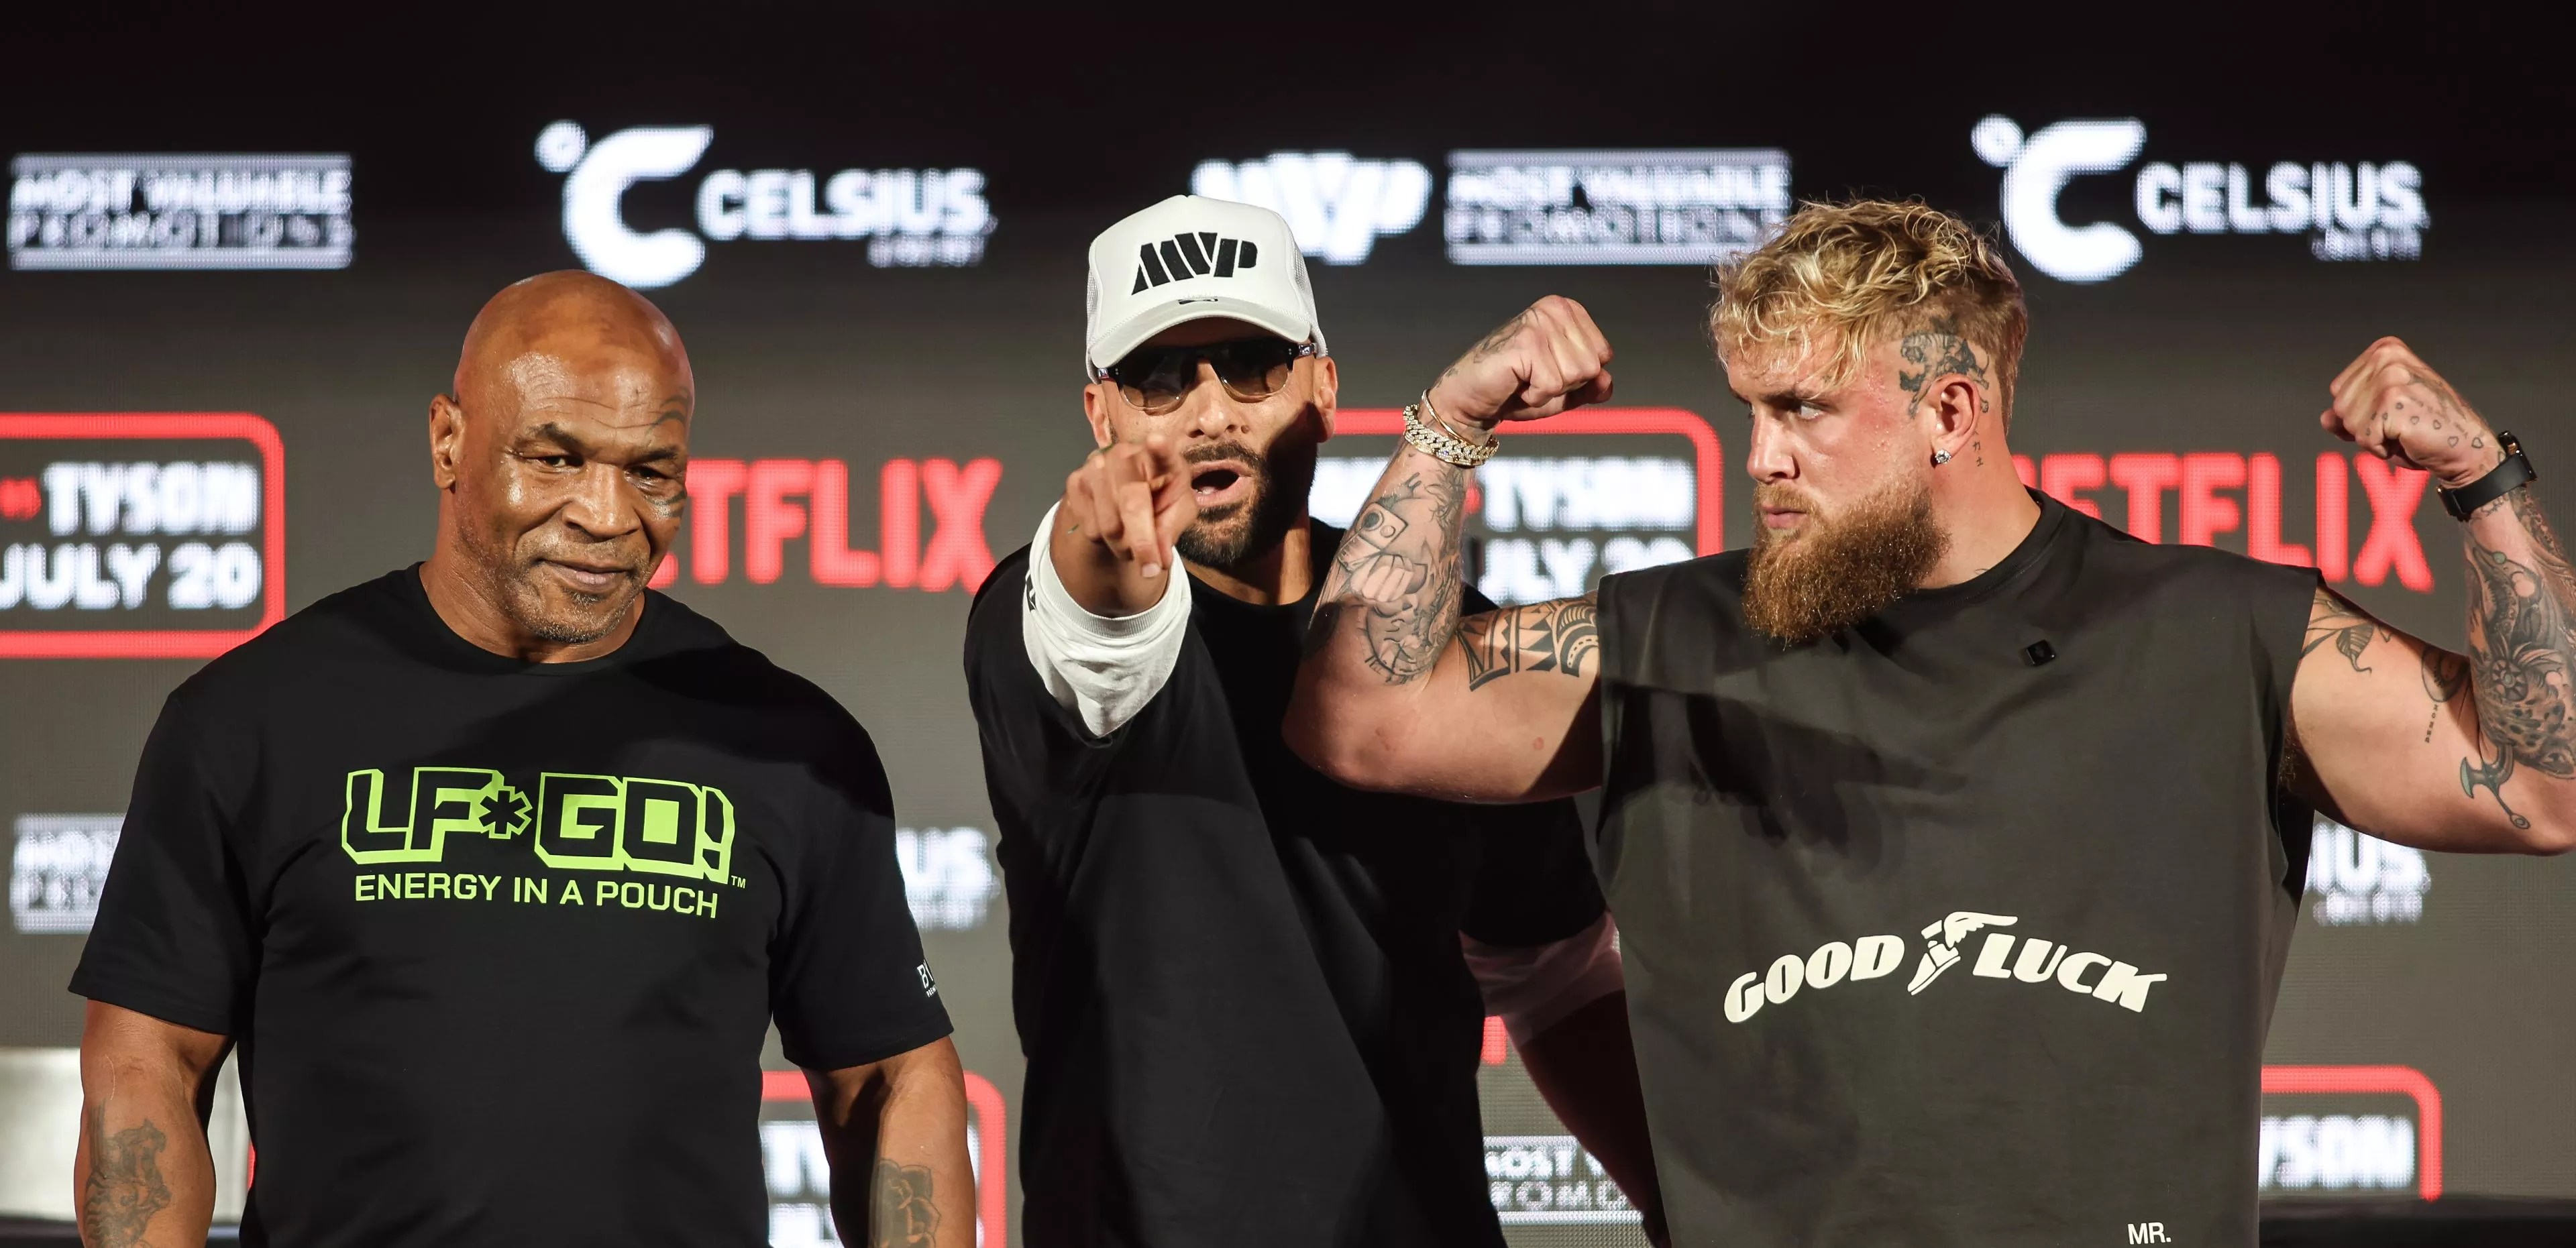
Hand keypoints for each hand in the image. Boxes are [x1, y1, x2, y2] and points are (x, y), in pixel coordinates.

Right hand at [1060, 435, 1195, 579]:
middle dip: (1142, 544)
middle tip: (1151, 570)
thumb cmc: (1160, 498)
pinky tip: (1111, 526)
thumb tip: (1160, 559)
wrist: (1125, 495)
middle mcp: (1126, 455)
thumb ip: (1172, 530)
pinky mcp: (1075, 481)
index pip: (1162, 452)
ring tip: (1132, 541)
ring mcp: (1096, 465)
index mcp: (1160, 458)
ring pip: (1107, 525)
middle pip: (1131, 505)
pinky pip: (1089, 527)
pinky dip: (1103, 541)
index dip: (1160, 449)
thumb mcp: (1178, 513)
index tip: (1157, 441)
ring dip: (1122, 546)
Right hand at [1424, 295, 1614, 430]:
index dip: (1578, 377)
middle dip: (1565, 384)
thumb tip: (1606, 381)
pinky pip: (1553, 384)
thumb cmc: (1514, 391)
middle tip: (1532, 377)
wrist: (1471, 400)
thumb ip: (1591, 385)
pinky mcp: (1526, 341)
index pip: (1604, 354)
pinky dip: (1535, 396)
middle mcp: (1555, 308)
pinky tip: (1515, 383)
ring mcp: (1540, 322)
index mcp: (1567, 310)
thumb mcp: (1564, 390)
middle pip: (1592, 365)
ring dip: (1549, 390)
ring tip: (1523, 380)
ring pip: (1575, 375)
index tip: (1547, 371)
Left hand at [2321, 337, 2505, 488]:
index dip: (2360, 411)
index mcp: (2385, 350)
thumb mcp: (2383, 412)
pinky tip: (2407, 439)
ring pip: (2349, 423)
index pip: (2338, 389)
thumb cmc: (2428, 427)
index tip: (2393, 410)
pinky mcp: (2393, 404)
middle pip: (2339, 406)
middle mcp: (2387, 358)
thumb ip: (2351, 410)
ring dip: (2373, 437)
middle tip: (2400, 423)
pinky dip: (2381, 448)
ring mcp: (2391, 379)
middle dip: (2364, 425)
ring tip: (2404, 430)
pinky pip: (2364, 439)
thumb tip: (2325, 418)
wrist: (2466, 445)